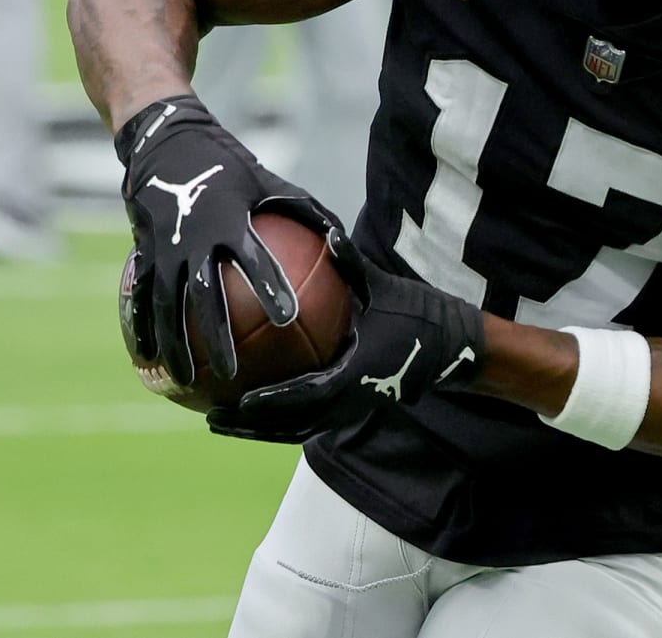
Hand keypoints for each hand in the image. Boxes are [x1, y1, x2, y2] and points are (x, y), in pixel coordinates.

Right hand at [116, 95, 334, 384]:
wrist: (163, 144)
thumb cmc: (227, 166)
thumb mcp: (268, 181)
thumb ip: (303, 211)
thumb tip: (341, 239)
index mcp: (229, 220)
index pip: (254, 258)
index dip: (270, 286)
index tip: (288, 318)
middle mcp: (194, 239)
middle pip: (206, 296)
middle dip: (218, 335)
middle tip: (235, 370)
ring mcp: (164, 249)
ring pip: (167, 307)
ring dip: (176, 345)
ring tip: (189, 380)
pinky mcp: (144, 255)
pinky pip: (143, 300)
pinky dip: (144, 330)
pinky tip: (150, 363)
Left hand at [206, 233, 485, 443]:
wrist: (450, 348)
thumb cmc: (416, 315)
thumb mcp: (383, 286)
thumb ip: (351, 262)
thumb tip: (326, 230)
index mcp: (357, 372)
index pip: (311, 393)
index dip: (276, 400)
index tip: (243, 400)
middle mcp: (352, 399)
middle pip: (294, 423)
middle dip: (251, 425)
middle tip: (211, 417)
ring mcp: (351, 409)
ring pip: (297, 429)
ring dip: (258, 431)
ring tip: (219, 422)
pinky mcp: (350, 409)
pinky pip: (308, 422)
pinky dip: (276, 421)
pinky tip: (251, 411)